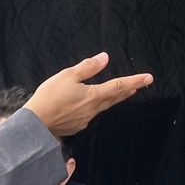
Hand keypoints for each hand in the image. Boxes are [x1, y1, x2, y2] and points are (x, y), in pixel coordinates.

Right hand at [26, 53, 152, 138]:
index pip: (119, 86)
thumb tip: (104, 58)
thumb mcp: (67, 75)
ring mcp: (85, 119)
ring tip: (120, 93)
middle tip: (138, 86)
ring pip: (103, 106)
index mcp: (93, 95)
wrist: (35, 124)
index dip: (135, 81)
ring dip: (113, 99)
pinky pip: (90, 114)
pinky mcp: (77, 126)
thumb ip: (88, 67)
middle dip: (127, 91)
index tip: (149, 78)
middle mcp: (93, 109)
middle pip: (114, 98)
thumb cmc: (49, 97)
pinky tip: (90, 105)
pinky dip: (95, 107)